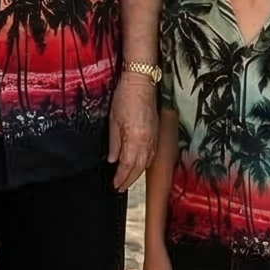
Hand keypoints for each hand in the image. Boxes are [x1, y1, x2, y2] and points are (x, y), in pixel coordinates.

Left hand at [109, 71, 157, 190]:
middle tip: (120, 187)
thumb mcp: (113, 120)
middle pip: (139, 168)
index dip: (121, 177)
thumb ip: (114, 143)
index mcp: (135, 138)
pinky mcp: (157, 132)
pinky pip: (152, 154)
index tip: (114, 185)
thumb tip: (112, 159)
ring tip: (128, 180)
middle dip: (129, 180)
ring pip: (147, 162)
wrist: (141, 81)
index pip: (128, 165)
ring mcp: (154, 137)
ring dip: (138, 174)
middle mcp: (147, 140)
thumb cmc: (125, 97)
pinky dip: (145, 163)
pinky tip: (140, 166)